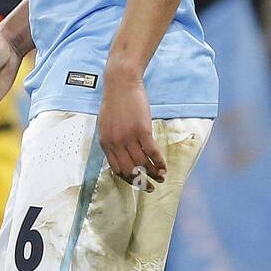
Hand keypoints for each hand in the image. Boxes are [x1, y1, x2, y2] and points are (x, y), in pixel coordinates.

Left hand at [96, 67, 165, 184]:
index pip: (116, 169)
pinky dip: (159, 162)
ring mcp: (128, 137)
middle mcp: (115, 143)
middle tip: (150, 187)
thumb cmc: (115, 101)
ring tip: (161, 177)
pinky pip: (152, 152)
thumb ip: (112, 140)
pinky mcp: (142, 130)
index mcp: (105, 143)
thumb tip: (121, 154)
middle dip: (141, 182)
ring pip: (142, 163)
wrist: (121, 83)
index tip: (137, 182)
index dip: (128, 179)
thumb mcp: (106, 124)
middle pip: (129, 170)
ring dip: (153, 173)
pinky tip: (164, 166)